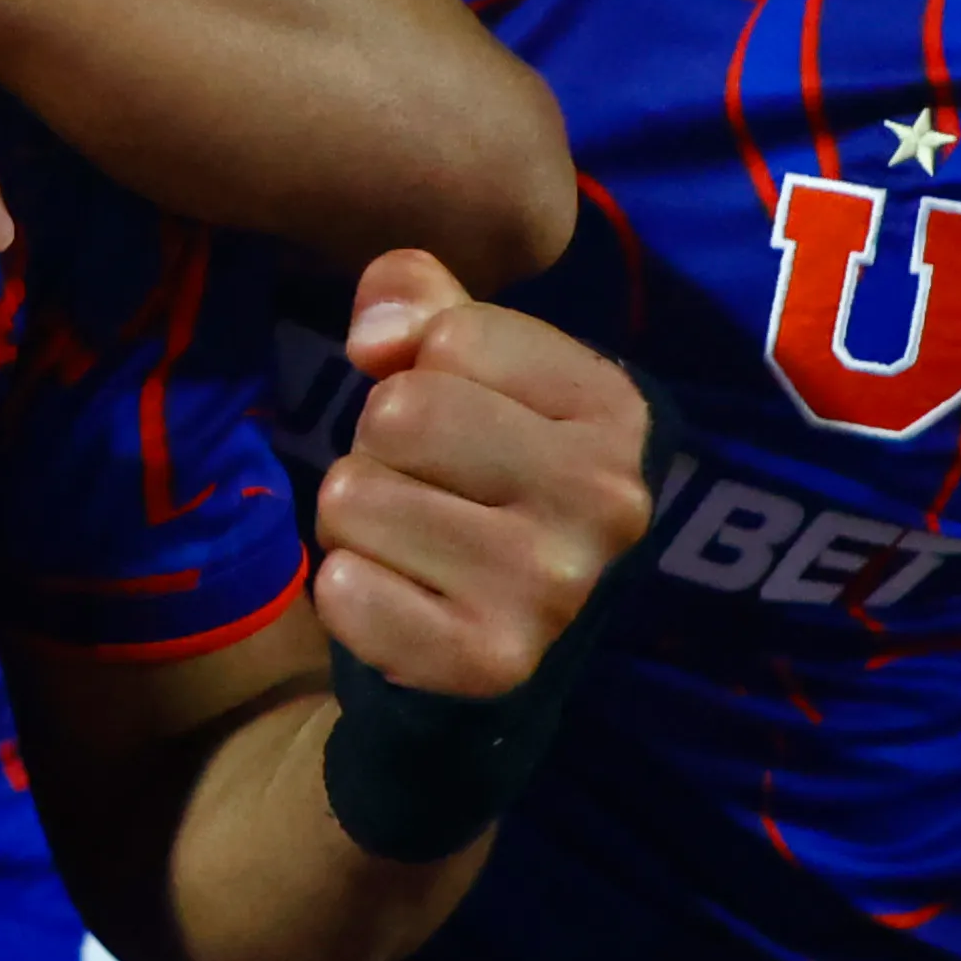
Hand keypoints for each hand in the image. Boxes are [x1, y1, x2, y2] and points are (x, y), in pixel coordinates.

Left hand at [307, 252, 656, 695]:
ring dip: (358, 521)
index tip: (458, 425)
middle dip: (380, 447)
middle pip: (400, 413)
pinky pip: (345, 589)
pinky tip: (403, 603)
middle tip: (424, 491)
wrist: (484, 645)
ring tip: (414, 547)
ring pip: (356, 495)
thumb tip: (376, 335)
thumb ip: (419, 300)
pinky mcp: (491, 661)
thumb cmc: (472, 482)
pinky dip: (348, 594)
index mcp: (614, 411)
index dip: (420, 371)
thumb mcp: (465, 369)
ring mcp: (554, 588)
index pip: (452, 335)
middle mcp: (606, 499)